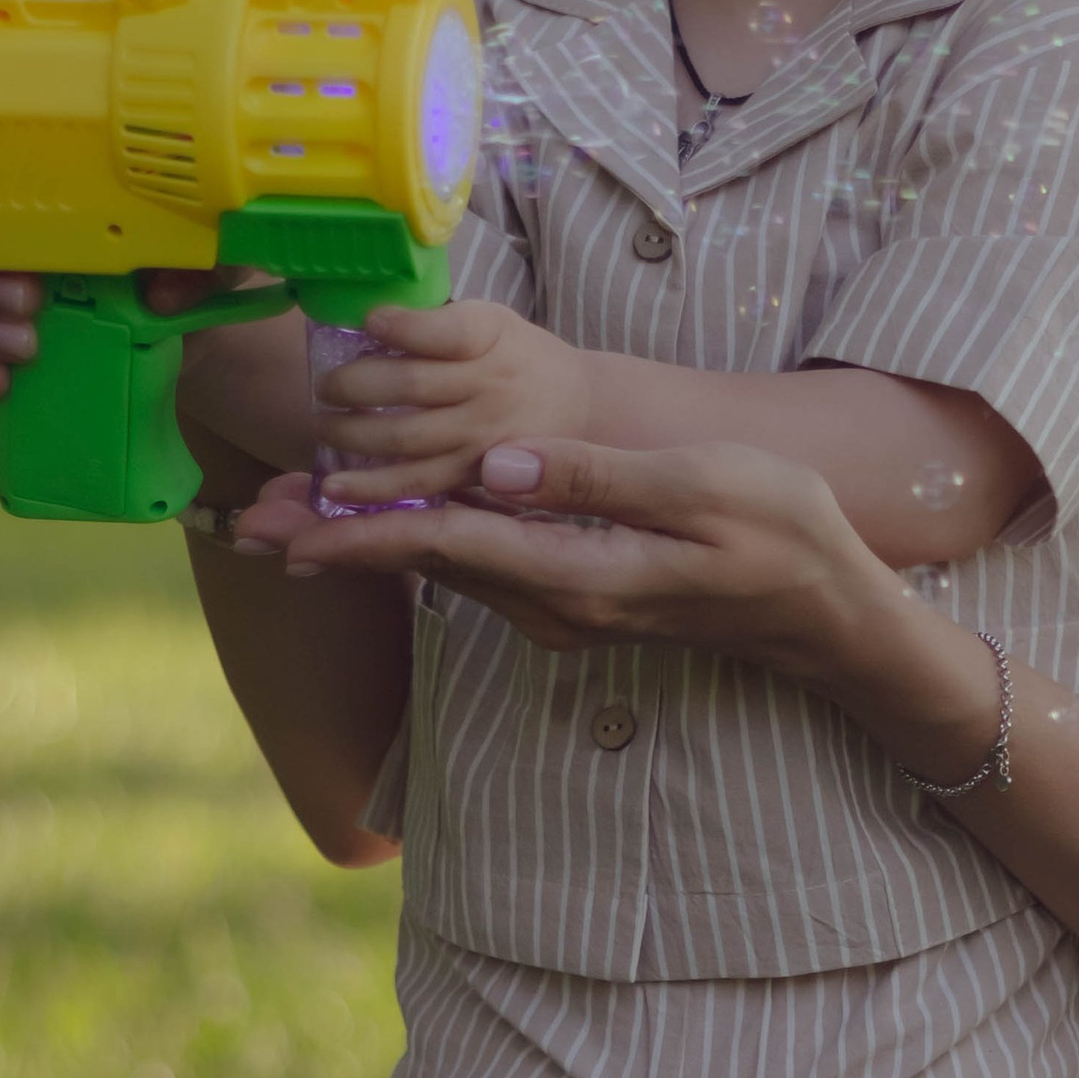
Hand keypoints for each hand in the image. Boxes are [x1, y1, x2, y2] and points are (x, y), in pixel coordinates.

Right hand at [0, 82, 234, 405]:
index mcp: (40, 154)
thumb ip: (201, 252)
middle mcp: (1, 201)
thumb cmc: (196, 244)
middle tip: (25, 297)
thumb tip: (161, 290)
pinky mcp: (1, 320)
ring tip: (26, 345)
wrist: (194, 310)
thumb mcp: (215, 240)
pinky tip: (1, 382)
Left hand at [229, 434, 1009, 779]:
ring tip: (287, 521)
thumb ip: (595, 478)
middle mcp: (557, 606)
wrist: (826, 611)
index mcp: (581, 575)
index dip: (362, 534)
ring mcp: (563, 610)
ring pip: (444, 571)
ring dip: (366, 546)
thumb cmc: (781, 535)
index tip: (291, 526)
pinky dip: (417, 545)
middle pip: (426, 568)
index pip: (450, 549)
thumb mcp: (701, 487)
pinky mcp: (570, 598)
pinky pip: (477, 570)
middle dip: (336, 543)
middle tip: (251, 520)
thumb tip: (494, 466)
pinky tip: (380, 523)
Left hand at [308, 297, 594, 504]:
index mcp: (493, 337)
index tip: (370, 320)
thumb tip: (362, 320)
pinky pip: (418, 484)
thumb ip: (437, 322)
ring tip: (325, 426)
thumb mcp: (492, 321)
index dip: (403, 326)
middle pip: (411, 385)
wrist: (577, 408)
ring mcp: (484, 437)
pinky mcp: (476, 475)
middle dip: (354, 385)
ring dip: (352, 434)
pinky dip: (372, 487)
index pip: (446, 331)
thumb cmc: (516, 358)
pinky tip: (335, 487)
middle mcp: (492, 387)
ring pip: (406, 438)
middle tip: (325, 387)